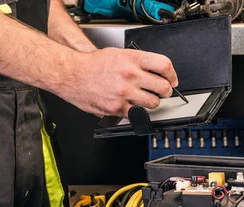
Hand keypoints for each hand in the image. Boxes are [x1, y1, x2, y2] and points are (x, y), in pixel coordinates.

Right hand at [62, 48, 178, 116]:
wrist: (71, 74)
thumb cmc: (92, 65)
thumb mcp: (118, 54)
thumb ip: (138, 62)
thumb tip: (157, 72)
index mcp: (132, 59)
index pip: (164, 66)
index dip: (172, 75)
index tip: (172, 80)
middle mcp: (130, 75)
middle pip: (163, 87)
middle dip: (166, 91)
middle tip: (162, 92)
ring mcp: (124, 92)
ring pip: (154, 103)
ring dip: (152, 103)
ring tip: (145, 99)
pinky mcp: (118, 107)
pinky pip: (137, 114)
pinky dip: (137, 112)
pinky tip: (132, 106)